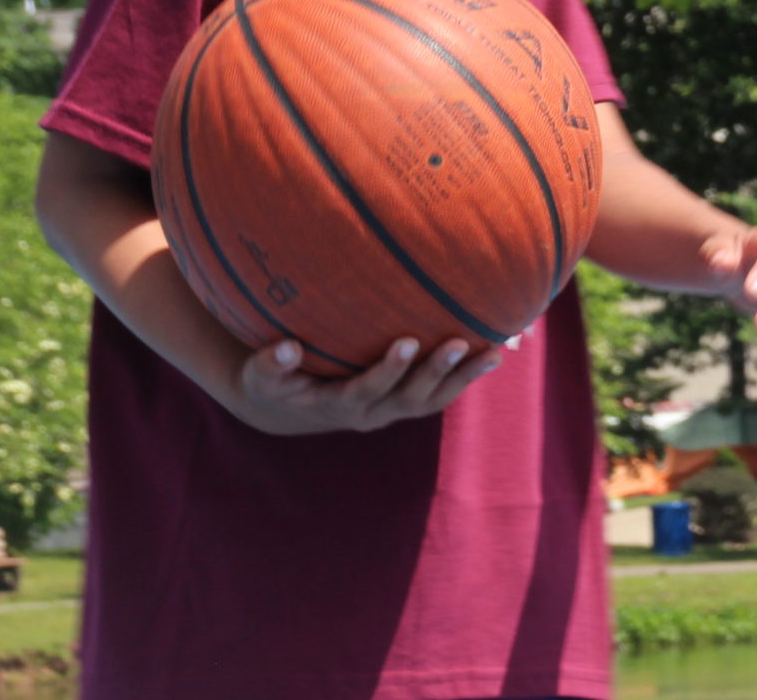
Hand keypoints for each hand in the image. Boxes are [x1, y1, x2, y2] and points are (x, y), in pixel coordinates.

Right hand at [229, 336, 499, 435]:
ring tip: (495, 353)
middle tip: (460, 343)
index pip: (368, 390)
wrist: (289, 409)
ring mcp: (392, 409)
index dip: (388, 370)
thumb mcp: (261, 376)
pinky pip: (439, 392)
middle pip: (410, 398)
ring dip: (464, 377)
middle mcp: (372, 413)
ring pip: (433, 399)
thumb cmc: (274, 383)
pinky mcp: (405, 401)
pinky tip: (492, 352)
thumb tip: (285, 348)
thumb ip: (270, 364)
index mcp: (338, 405)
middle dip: (436, 371)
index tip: (408, 342)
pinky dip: (465, 376)